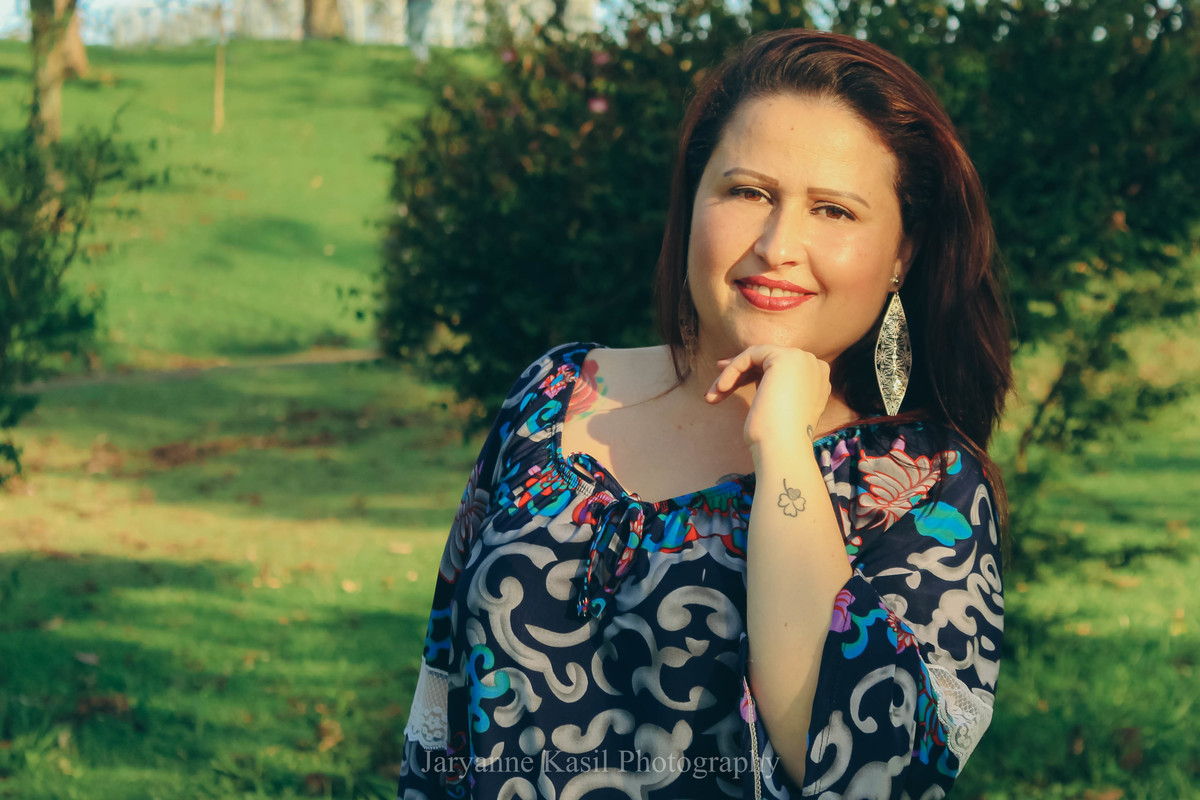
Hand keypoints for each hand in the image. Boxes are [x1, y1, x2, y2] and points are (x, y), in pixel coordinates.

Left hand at [703, 345, 830, 451]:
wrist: (783, 448)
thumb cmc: (776, 440)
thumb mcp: (775, 409)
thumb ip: (773, 391)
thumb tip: (756, 381)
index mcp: (816, 381)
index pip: (779, 370)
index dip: (752, 375)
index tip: (729, 385)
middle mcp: (813, 366)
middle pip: (767, 362)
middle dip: (739, 372)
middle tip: (719, 385)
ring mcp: (802, 359)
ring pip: (757, 358)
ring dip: (731, 375)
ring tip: (712, 396)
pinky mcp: (785, 356)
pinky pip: (750, 355)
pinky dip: (733, 370)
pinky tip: (722, 389)